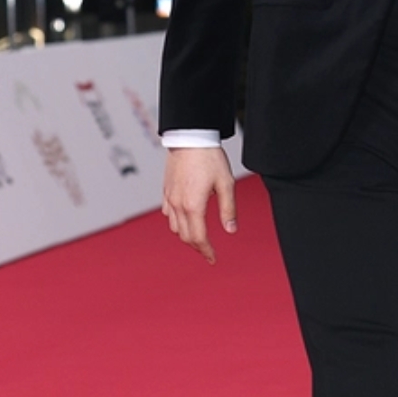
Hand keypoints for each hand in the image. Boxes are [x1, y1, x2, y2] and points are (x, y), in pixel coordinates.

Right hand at [161, 147, 236, 264]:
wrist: (189, 137)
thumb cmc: (209, 157)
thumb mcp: (226, 183)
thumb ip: (228, 209)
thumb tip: (231, 230)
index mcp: (193, 205)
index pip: (198, 237)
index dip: (206, 251)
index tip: (213, 259)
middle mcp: (178, 204)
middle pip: (185, 236)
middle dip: (197, 247)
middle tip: (209, 252)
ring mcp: (170, 198)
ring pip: (174, 227)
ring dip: (186, 236)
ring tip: (198, 238)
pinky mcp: (166, 191)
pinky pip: (168, 214)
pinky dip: (176, 223)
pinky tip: (185, 220)